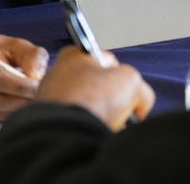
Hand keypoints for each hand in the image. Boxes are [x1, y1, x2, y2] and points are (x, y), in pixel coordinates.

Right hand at [0, 33, 48, 121]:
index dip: (19, 85)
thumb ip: (30, 54)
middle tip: (43, 95)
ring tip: (36, 99)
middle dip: (23, 99)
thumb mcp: (10, 43)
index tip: (39, 86)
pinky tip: (22, 104)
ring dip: (19, 109)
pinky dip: (11, 113)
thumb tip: (38, 76)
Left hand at [37, 45, 155, 130]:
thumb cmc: (92, 101)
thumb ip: (141, 89)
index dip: (125, 79)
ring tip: (104, 124)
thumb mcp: (132, 83)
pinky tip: (90, 133)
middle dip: (112, 101)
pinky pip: (75, 123)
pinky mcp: (47, 122)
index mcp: (74, 55)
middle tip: (119, 112)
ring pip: (87, 106)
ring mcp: (50, 98)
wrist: (66, 134)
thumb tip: (139, 104)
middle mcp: (57, 74)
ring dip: (99, 116)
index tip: (128, 92)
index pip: (111, 63)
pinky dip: (85, 128)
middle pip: (99, 87)